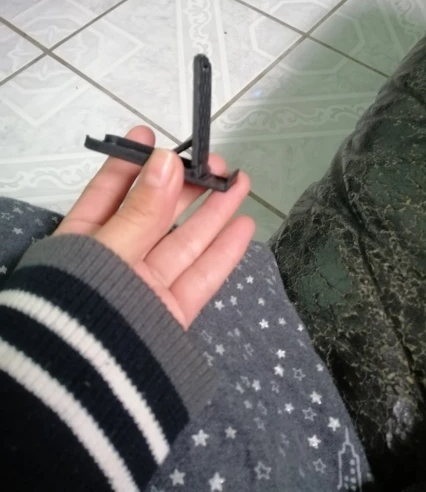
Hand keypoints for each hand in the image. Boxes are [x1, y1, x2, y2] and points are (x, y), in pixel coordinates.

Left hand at [55, 126, 254, 328]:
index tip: (149, 134)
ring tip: (241, 182)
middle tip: (216, 160)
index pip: (109, 192)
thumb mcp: (108, 251)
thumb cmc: (81, 306)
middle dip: (186, 185)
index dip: (130, 163)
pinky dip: (223, 253)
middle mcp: (117, 260)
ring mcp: (146, 286)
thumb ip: (140, 210)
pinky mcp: (171, 312)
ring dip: (214, 212)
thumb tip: (166, 161)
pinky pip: (200, 277)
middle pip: (157, 214)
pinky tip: (243, 226)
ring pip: (185, 242)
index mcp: (84, 241)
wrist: (84, 391)